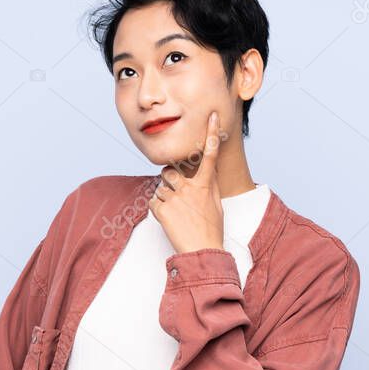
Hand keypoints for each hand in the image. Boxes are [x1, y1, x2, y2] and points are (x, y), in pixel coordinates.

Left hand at [148, 110, 224, 253]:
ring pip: (160, 187)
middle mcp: (190, 188)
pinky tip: (169, 219)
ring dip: (164, 197)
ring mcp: (176, 199)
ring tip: (176, 213)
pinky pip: (153, 201)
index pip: (210, 155)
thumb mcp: (215, 204)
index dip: (211, 134)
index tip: (213, 117)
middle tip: (176, 195)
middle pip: (169, 171)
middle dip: (169, 180)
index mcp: (206, 185)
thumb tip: (207, 171)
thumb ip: (209, 185)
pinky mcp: (163, 210)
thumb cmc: (211, 229)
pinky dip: (158, 209)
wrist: (202, 252)